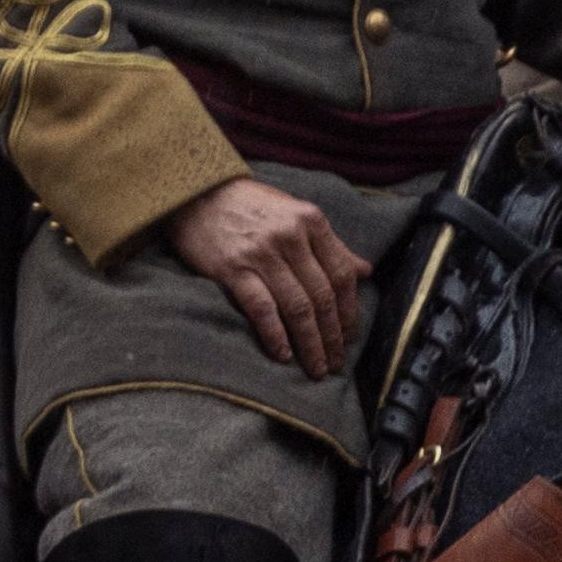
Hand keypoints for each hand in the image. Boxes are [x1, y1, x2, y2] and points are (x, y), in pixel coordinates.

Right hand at [163, 175, 365, 378]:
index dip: (350, 312)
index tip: (350, 338)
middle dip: (332, 336)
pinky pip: (261, 308)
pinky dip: (275, 335)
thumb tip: (365, 270)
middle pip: (321, 296)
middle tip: (336, 363)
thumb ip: (330, 244)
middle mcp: (289, 236)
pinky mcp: (232, 268)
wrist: (196, 193)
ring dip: (309, 343)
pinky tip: (283, 354)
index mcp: (310, 221)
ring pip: (296, 307)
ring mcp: (261, 252)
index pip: (341, 275)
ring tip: (315, 367)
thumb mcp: (295, 214)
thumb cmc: (250, 206)